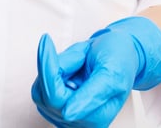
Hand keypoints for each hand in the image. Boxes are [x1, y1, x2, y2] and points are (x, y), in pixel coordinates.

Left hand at [31, 17, 160, 127]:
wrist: (119, 51)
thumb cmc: (119, 59)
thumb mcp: (110, 72)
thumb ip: (92, 94)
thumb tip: (68, 114)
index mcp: (97, 117)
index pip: (57, 98)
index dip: (49, 68)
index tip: (46, 41)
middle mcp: (79, 120)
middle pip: (47, 94)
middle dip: (61, 65)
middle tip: (80, 54)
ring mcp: (64, 114)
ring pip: (42, 88)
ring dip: (58, 67)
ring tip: (81, 61)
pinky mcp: (54, 105)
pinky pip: (41, 85)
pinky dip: (53, 69)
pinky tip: (72, 68)